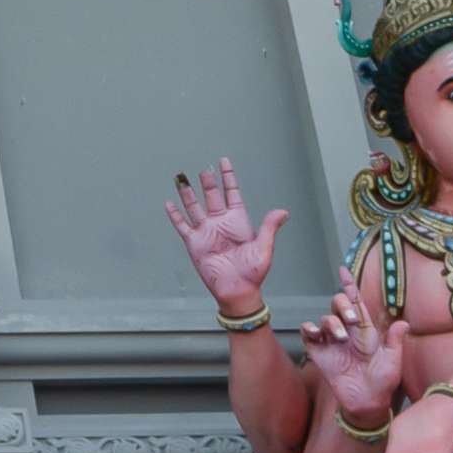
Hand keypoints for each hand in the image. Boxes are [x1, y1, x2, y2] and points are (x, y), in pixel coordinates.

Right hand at [163, 164, 285, 320]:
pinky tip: (168, 203)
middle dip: (208, 182)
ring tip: (181, 179)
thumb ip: (269, 228)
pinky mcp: (194, 243)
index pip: (231, 193)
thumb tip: (283, 212)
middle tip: (204, 169)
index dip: (228, 177)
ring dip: (188, 193)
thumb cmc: (253, 272)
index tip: (223, 161)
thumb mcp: (264, 248)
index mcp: (238, 221)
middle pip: (211, 196)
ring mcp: (206, 231)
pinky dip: (175, 215)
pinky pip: (182, 226)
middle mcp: (220, 223)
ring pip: (194, 207)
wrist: (237, 291)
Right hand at [310, 276, 406, 428]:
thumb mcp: (393, 361)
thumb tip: (404, 322)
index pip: (356, 302)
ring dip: (331, 323)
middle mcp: (347, 332)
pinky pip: (309, 334)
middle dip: (342, 305)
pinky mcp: (319, 353)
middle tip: (351, 320)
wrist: (366, 403)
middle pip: (337, 305)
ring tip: (341, 338)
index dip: (349, 286)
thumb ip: (395, 341)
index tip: (344, 270)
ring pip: (324, 318)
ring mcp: (332, 342)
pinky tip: (316, 334)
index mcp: (365, 330)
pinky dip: (310, 329)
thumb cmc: (383, 383)